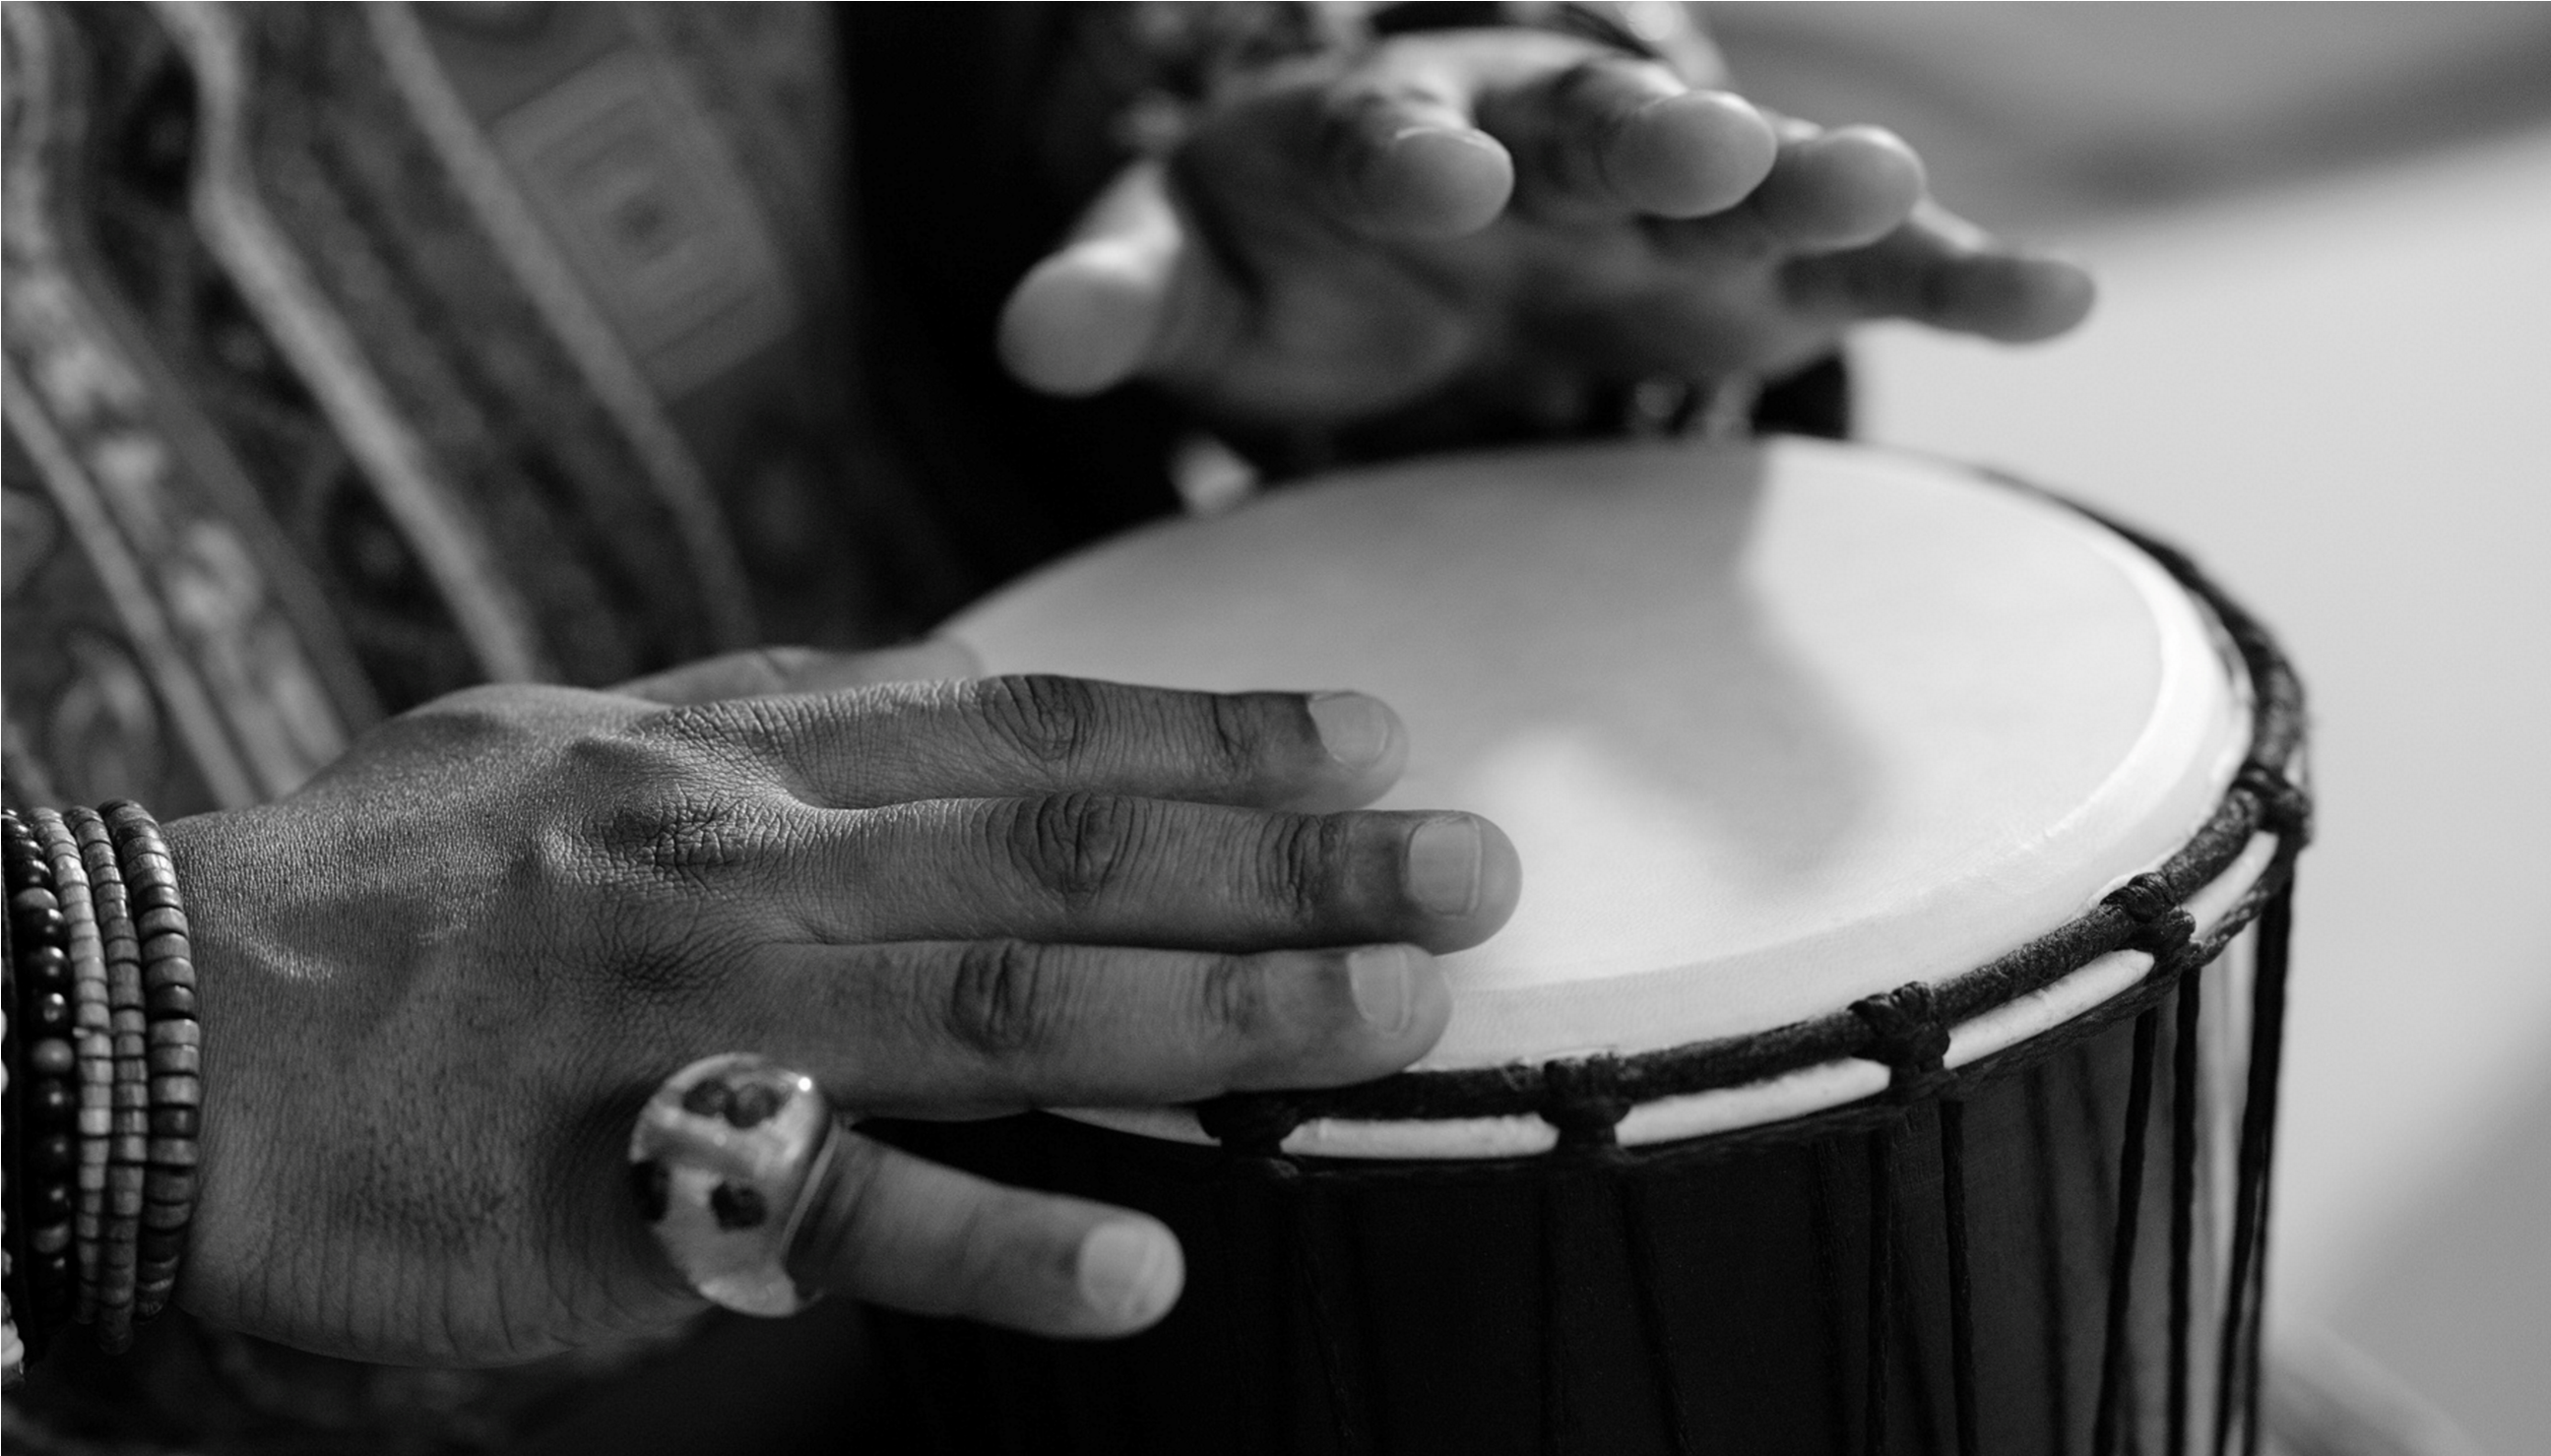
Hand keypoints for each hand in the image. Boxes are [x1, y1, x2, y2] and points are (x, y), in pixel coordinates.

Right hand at [166, 644, 1517, 1363]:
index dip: (1206, 727)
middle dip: (1282, 857)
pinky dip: (996, 1249)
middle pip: (1058, 851)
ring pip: (993, 1004)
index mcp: (725, 749)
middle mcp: (731, 855)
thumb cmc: (388, 882)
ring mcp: (678, 1015)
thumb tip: (960, 717)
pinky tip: (1143, 1276)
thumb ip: (775, 737)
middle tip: (1471, 862)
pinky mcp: (609, 1187)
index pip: (1017, 722)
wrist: (146, 1014)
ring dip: (1212, 1014)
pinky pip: (831, 1219)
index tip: (1367, 728)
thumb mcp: (584, 742)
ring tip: (1392, 1018)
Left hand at [998, 25, 2092, 425]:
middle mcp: (1528, 140)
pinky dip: (1948, 274)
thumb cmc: (1272, 260)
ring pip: (1744, 176)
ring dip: (1811, 181)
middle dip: (1643, 138)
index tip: (1435, 176)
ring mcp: (1651, 199)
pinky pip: (1858, 263)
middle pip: (1591, 125)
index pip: (1384, 127)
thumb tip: (1028, 334)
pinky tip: (2053, 300)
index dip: (1405, 150)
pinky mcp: (1747, 264)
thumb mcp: (1179, 272)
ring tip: (1893, 191)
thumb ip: (1114, 291)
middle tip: (1696, 149)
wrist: (1398, 246)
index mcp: (1370, 132)